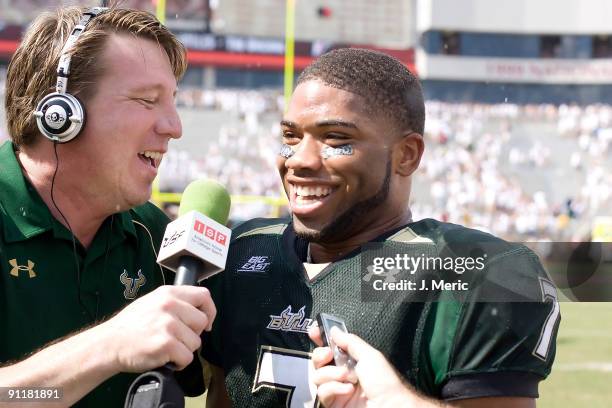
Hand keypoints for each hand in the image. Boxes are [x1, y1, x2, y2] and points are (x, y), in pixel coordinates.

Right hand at [100, 285, 215, 371]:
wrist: (109, 344)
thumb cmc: (130, 326)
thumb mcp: (152, 302)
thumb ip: (175, 302)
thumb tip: (199, 311)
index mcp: (169, 293)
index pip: (204, 296)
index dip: (209, 311)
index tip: (206, 323)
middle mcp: (170, 305)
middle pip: (202, 321)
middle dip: (192, 334)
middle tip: (176, 339)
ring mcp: (169, 324)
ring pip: (196, 342)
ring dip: (184, 349)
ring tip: (166, 348)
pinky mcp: (166, 344)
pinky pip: (187, 358)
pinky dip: (179, 363)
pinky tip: (166, 358)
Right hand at [309, 326, 414, 407]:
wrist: (387, 406)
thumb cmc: (384, 382)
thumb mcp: (369, 355)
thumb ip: (350, 342)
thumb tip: (334, 330)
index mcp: (352, 360)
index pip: (331, 347)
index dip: (321, 339)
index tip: (314, 332)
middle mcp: (342, 373)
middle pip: (318, 360)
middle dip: (320, 355)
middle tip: (329, 355)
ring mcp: (337, 388)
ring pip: (317, 376)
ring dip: (331, 374)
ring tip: (348, 377)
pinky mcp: (333, 403)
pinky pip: (322, 392)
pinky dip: (334, 388)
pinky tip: (348, 390)